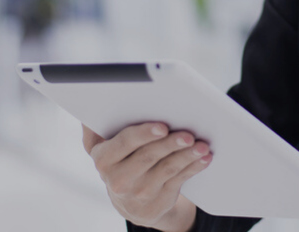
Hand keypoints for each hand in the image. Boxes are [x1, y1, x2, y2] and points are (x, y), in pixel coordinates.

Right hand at [84, 122, 209, 231]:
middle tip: (188, 134)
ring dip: (187, 156)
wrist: (129, 200)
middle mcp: (118, 179)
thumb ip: (96, 125)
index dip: (144, 134)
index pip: (124, 143)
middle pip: (148, 157)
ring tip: (202, 145)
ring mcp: (139, 192)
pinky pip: (178, 181)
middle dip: (170, 144)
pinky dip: (193, 168)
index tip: (162, 126)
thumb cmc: (119, 160)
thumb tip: (94, 97)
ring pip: (167, 169)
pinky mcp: (158, 202)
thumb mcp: (101, 146)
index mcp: (104, 159)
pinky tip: (204, 158)